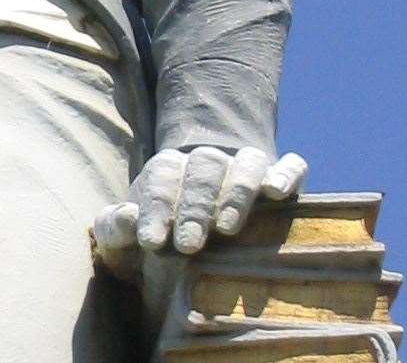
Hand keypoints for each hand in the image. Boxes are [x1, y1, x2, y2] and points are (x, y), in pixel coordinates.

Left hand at [91, 146, 306, 277]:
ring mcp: (246, 168)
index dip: (155, 208)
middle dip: (194, 207)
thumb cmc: (162, 235)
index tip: (151, 241)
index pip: (162, 178)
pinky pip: (292, 165)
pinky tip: (277, 191)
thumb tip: (127, 218)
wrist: (201, 225)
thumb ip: (115, 227)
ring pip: (246, 163)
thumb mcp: (128, 236)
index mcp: (168, 170)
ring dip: (237, 191)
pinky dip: (286, 173)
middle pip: (203, 170)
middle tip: (188, 244)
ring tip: (227, 227)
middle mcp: (208, 163)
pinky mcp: (281, 178)